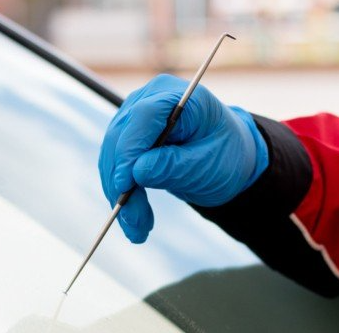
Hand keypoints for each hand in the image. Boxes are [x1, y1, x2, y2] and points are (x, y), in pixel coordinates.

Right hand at [99, 74, 268, 242]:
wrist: (226, 156)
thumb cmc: (225, 155)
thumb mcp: (209, 164)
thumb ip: (175, 165)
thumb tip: (137, 171)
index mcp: (177, 96)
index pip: (143, 117)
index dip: (129, 150)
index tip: (124, 185)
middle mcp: (149, 99)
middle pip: (121, 138)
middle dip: (122, 183)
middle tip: (134, 221)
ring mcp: (135, 117)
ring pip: (112, 156)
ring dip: (119, 195)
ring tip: (137, 229)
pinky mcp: (128, 138)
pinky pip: (115, 166)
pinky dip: (122, 195)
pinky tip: (133, 220)